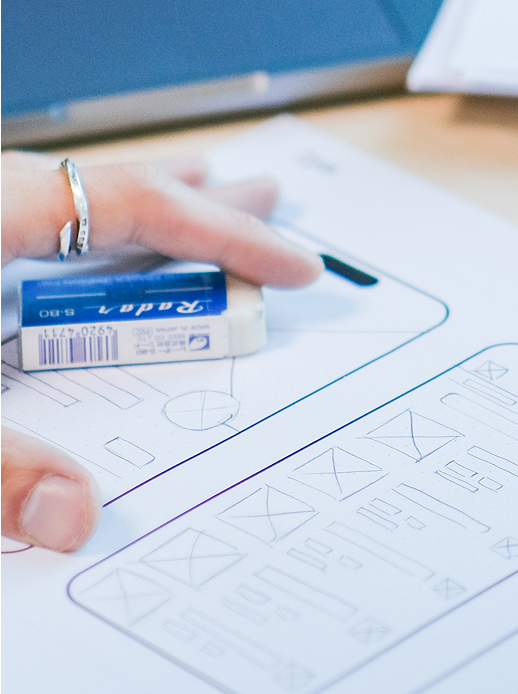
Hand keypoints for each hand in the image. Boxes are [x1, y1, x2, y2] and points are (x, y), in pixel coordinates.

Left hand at [2, 151, 322, 551]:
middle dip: (205, 200)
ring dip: (150, 204)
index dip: (227, 232)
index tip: (293, 264)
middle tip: (274, 200)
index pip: (138, 202)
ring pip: (77, 189)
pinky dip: (93, 219)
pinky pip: (41, 207)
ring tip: (204, 192)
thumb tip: (74, 513)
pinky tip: (88, 241)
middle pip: (119, 185)